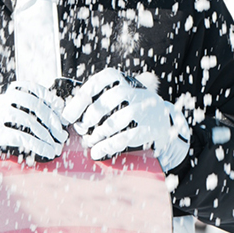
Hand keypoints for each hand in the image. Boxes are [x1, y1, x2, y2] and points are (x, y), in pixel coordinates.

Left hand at [70, 67, 190, 167]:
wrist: (165, 123)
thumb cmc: (132, 110)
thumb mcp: (119, 99)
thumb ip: (98, 101)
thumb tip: (70, 114)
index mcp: (125, 81)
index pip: (101, 80)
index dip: (81, 97)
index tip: (68, 115)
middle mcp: (138, 92)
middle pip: (111, 98)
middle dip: (90, 116)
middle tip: (81, 128)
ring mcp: (147, 110)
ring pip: (119, 119)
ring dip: (99, 132)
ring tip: (90, 141)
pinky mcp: (152, 129)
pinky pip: (127, 137)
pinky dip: (108, 146)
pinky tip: (97, 152)